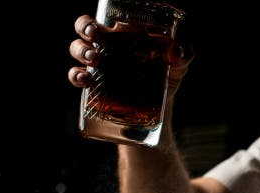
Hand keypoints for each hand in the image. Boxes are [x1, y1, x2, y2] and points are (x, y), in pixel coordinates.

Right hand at [66, 15, 192, 93]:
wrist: (159, 109)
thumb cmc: (166, 76)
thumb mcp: (178, 64)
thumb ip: (183, 54)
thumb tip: (177, 51)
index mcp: (124, 34)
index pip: (106, 17)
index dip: (100, 15)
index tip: (105, 22)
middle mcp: (107, 45)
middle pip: (85, 27)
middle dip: (85, 27)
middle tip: (94, 35)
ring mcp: (98, 64)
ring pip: (77, 48)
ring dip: (81, 51)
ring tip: (93, 59)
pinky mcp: (93, 85)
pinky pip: (75, 76)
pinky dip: (76, 76)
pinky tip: (85, 80)